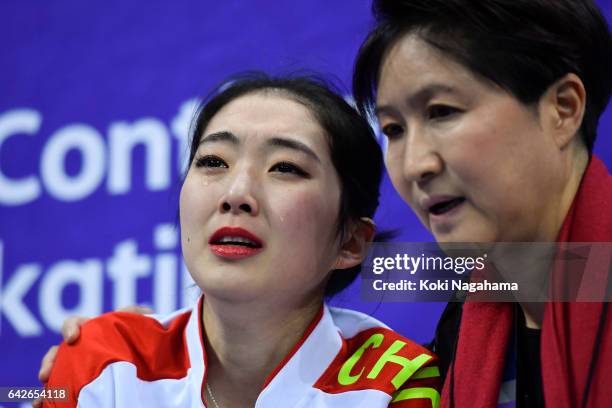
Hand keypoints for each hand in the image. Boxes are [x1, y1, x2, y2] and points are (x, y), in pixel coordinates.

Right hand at [33, 305, 152, 406]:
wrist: (142, 366)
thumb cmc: (137, 341)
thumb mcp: (139, 329)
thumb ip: (140, 318)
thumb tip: (148, 314)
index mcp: (91, 331)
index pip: (74, 324)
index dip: (70, 328)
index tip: (72, 338)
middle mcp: (79, 350)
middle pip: (56, 353)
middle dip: (49, 362)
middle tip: (45, 374)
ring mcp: (75, 368)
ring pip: (53, 374)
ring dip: (47, 383)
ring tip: (42, 397)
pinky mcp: (75, 386)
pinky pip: (56, 394)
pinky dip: (47, 399)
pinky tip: (42, 405)